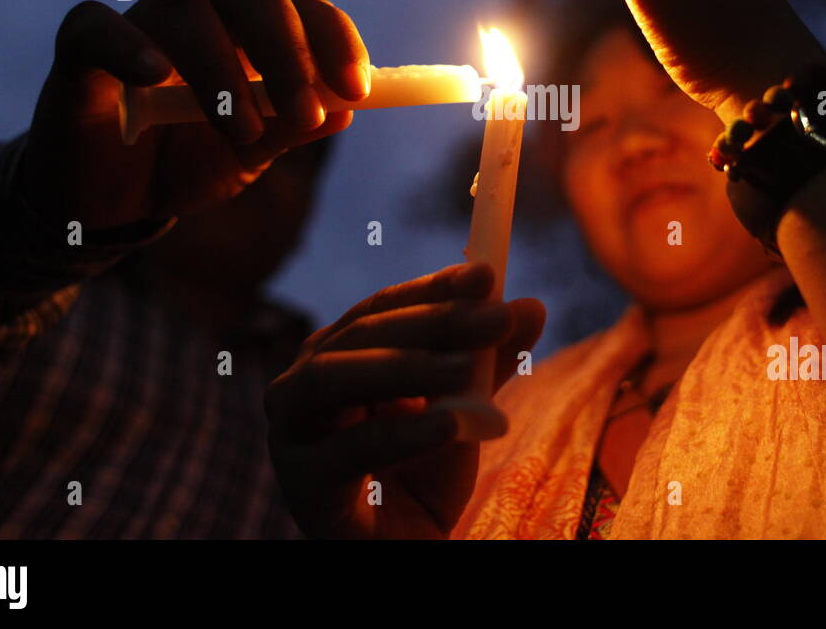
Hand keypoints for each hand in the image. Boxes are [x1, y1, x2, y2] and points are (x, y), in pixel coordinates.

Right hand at [21, 0, 368, 229]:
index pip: (303, 11)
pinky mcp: (80, 53)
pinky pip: (95, 25)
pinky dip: (127, 44)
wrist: (107, 205)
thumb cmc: (183, 166)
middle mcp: (201, 19)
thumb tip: (346, 111)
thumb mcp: (247, 157)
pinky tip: (155, 76)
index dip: (336, 40)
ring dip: (222, 69)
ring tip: (241, 132)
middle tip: (305, 113)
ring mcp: (140, 29)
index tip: (358, 90)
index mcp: (251, 37)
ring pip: (185, 10)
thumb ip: (290, 131)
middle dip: (289, 53)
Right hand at [264, 263, 545, 538]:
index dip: (433, 287)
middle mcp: (303, 383)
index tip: (486, 274)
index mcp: (337, 354)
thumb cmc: (417, 476)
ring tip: (468, 367)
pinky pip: (348, 451)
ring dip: (406, 364)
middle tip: (496, 317)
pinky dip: (402, 433)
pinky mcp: (303, 484)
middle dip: (433, 321)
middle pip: (362, 334)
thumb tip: (534, 305)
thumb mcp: (463, 410)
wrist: (399, 551)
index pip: (383, 306)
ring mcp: (292, 432)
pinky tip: (451, 424)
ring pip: (336, 378)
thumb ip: (489, 362)